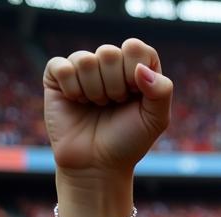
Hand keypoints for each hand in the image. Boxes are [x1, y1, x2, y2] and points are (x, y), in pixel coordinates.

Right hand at [44, 39, 172, 177]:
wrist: (97, 164)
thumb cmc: (128, 142)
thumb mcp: (156, 120)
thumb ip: (162, 91)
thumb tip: (141, 68)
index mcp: (135, 70)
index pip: (136, 47)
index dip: (135, 72)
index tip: (135, 96)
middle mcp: (109, 65)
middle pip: (109, 52)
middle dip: (115, 87)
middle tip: (114, 105)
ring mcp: (83, 68)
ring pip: (85, 60)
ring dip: (94, 91)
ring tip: (97, 106)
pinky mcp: (57, 75)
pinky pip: (62, 66)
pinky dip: (72, 89)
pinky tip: (77, 102)